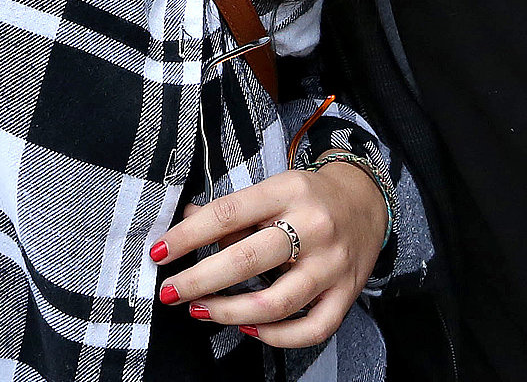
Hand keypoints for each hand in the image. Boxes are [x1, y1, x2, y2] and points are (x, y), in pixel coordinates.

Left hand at [151, 160, 386, 346]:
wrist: (367, 201)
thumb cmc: (309, 197)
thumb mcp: (272, 190)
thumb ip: (230, 211)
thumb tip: (184, 223)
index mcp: (289, 191)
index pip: (228, 214)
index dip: (188, 236)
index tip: (159, 252)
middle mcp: (314, 226)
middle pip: (247, 260)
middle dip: (200, 281)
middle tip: (171, 292)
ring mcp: (332, 264)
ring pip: (276, 303)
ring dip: (229, 312)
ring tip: (201, 311)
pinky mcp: (346, 293)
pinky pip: (311, 329)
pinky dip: (276, 337)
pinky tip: (248, 329)